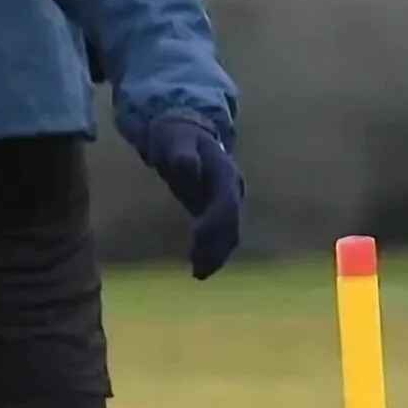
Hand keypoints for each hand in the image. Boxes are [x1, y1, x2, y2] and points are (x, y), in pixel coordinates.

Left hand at [139, 114, 242, 278]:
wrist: (185, 133)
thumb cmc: (176, 137)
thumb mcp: (175, 140)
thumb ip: (181, 154)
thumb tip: (189, 169)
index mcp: (225, 173)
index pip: (225, 202)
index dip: (215, 223)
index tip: (199, 240)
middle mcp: (233, 189)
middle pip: (231, 223)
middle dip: (218, 247)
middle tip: (200, 271)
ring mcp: (229, 200)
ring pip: (230, 232)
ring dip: (218, 254)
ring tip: (200, 274)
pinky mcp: (218, 209)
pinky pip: (222, 234)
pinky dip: (215, 250)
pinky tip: (201, 267)